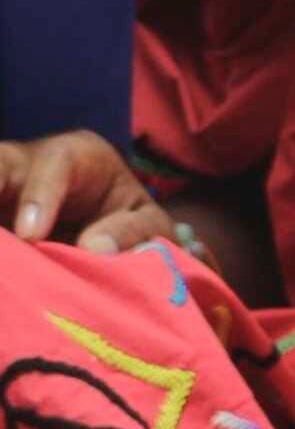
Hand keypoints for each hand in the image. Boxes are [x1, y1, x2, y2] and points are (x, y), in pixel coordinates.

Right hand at [3, 130, 179, 253]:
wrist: (107, 237)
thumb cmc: (130, 223)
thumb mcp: (146, 224)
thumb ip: (134, 232)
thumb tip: (96, 248)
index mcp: (80, 156)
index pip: (55, 162)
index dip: (39, 196)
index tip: (30, 235)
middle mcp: (30, 165)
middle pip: (1, 165)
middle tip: (8, 239)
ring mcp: (3, 191)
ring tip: (2, 262)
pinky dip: (0, 250)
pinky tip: (2, 272)